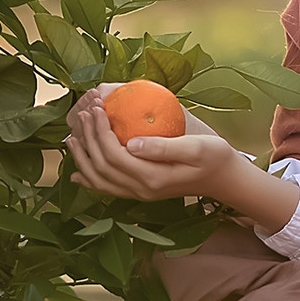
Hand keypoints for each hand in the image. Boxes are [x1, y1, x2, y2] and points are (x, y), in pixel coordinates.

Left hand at [65, 85, 243, 202]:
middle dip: (88, 137)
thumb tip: (132, 143)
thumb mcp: (196, 147)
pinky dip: (89, 180)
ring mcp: (139, 194)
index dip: (99, 131)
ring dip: (82, 158)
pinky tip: (77, 173)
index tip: (97, 107)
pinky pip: (108, 189)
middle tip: (86, 111)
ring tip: (74, 134)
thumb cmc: (214, 157)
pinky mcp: (140, 192)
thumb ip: (164, 148)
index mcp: (152, 177)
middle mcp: (141, 190)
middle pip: (101, 166)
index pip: (114, 154)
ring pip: (99, 180)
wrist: (225, 179)